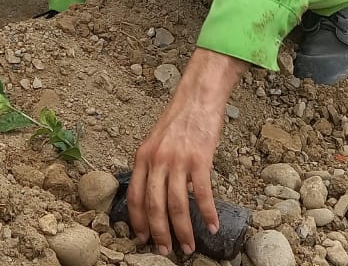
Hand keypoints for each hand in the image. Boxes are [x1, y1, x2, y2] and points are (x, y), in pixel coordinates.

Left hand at [128, 48, 245, 254]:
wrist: (198, 96)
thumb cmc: (179, 118)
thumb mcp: (156, 140)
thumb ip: (152, 165)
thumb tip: (155, 194)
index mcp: (142, 157)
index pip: (135, 197)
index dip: (138, 221)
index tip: (143, 238)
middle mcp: (157, 160)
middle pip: (154, 206)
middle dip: (160, 233)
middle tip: (166, 250)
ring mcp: (178, 160)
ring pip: (177, 205)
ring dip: (184, 230)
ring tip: (189, 246)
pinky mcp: (200, 159)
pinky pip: (203, 194)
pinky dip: (208, 213)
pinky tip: (213, 225)